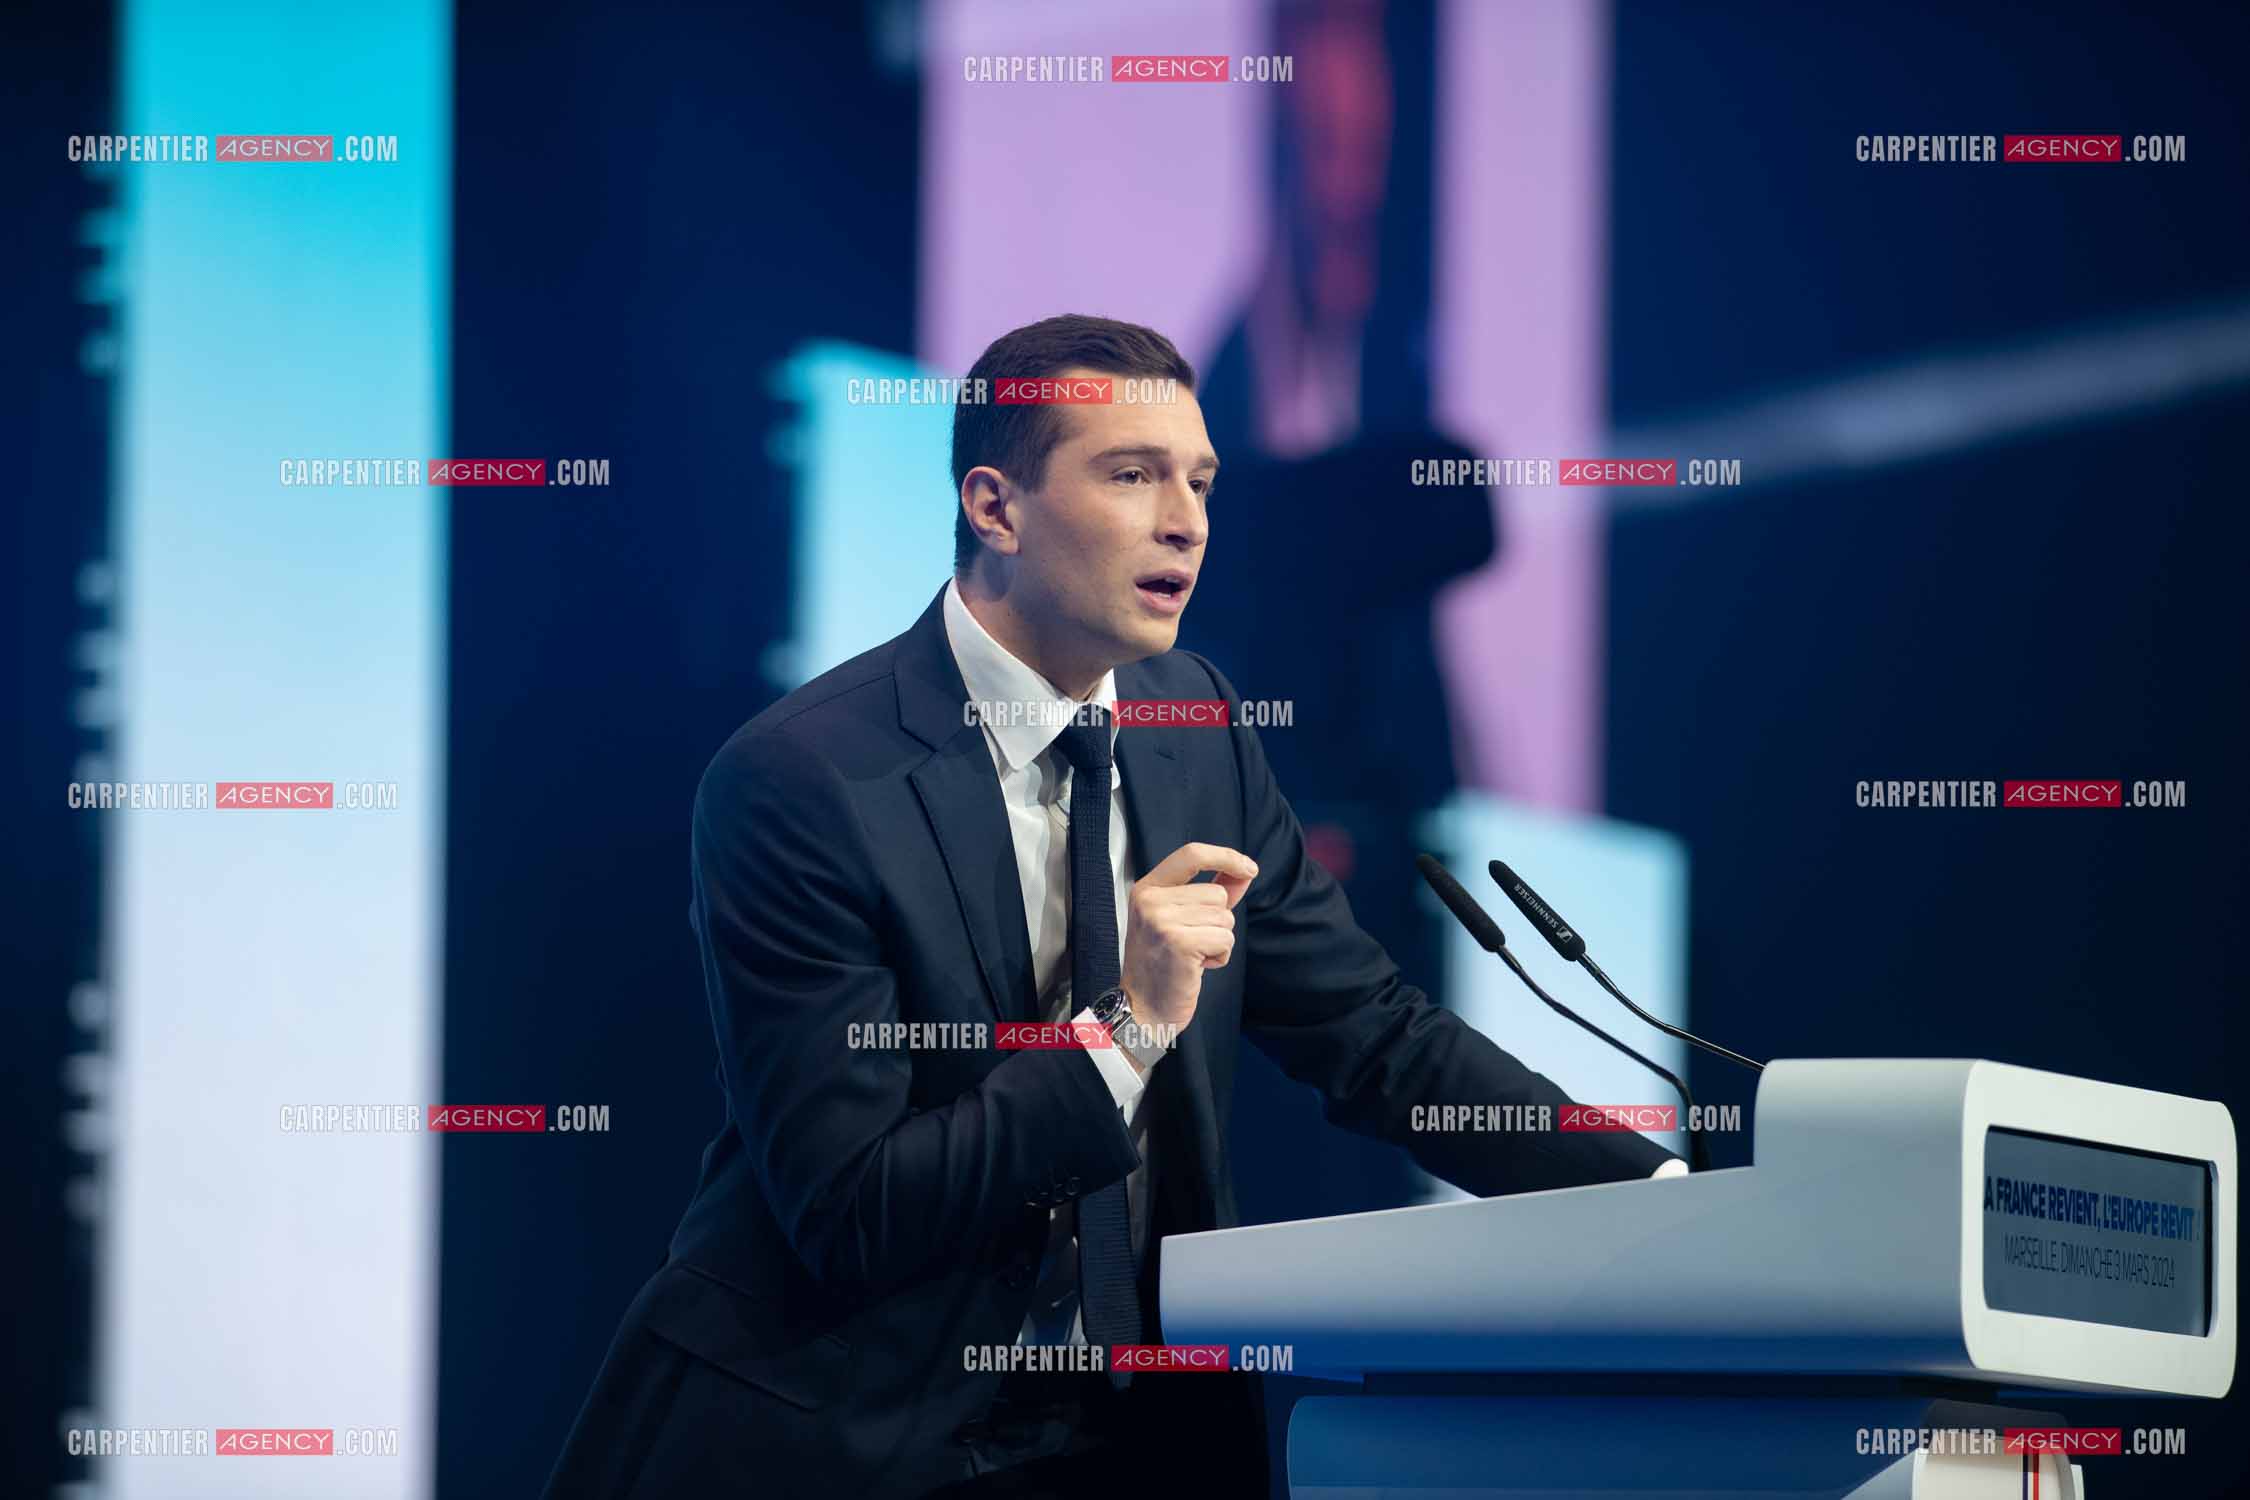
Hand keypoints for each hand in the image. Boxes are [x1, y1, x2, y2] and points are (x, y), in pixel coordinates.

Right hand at [1120, 842, 1256, 1033]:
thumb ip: (1211, 893)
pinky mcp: (1178, 942)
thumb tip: (1244, 871)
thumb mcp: (1180, 921)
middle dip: (1218, 922)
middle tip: (1191, 943)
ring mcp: (1161, 920)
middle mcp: (1150, 900)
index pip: (1191, 854)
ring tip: (1193, 956)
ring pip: (1224, 918)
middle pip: (1217, 894)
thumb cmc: (1163, 965)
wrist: (1143, 1008)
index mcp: (1147, 889)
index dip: (1226, 856)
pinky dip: (1219, 956)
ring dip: (1218, 941)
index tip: (1249, 867)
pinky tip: (1197, 967)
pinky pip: (1225, 939)